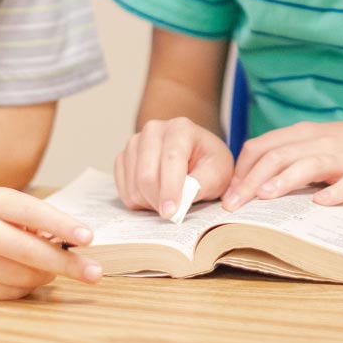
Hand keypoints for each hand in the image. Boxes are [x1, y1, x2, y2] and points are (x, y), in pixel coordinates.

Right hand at [0, 187, 101, 299]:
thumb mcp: (9, 203)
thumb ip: (38, 220)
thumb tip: (73, 243)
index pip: (32, 213)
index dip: (62, 226)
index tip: (88, 238)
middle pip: (28, 252)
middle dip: (66, 264)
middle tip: (93, 272)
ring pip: (21, 277)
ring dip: (46, 275)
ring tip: (52, 267)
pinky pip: (9, 293)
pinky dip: (26, 287)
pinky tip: (27, 276)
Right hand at [114, 117, 233, 218]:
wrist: (196, 156)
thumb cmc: (209, 164)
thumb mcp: (219, 173)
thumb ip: (204, 184)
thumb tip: (185, 198)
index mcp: (181, 128)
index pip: (171, 159)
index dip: (170, 188)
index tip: (171, 213)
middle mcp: (154, 129)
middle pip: (146, 174)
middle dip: (158, 201)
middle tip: (173, 214)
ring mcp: (135, 142)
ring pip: (134, 185)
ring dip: (149, 202)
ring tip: (167, 200)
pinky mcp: (124, 156)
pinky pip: (123, 188)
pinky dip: (137, 200)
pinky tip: (153, 196)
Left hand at [223, 118, 342, 210]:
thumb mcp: (314, 143)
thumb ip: (286, 156)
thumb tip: (249, 182)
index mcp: (301, 135)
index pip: (261, 146)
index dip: (241, 169)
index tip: (227, 193)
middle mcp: (318, 142)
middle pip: (277, 156)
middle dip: (252, 180)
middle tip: (233, 205)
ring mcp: (342, 158)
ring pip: (309, 165)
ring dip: (285, 179)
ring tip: (265, 195)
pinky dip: (335, 192)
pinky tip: (322, 203)